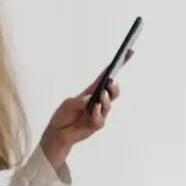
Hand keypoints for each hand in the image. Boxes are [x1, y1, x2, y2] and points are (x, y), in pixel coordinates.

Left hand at [39, 51, 129, 170]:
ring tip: (102, 94)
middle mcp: (98, 101)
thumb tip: (90, 99)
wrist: (57, 133)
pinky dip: (98, 114)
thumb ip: (79, 101)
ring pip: (108, 105)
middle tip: (111, 81)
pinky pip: (100, 119)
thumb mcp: (68, 104)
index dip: (116, 65)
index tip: (127, 53)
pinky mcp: (96, 125)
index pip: (105, 76)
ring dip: (105, 99)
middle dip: (114, 86)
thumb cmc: (63, 115)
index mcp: (91, 92)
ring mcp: (99, 114)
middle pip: (112, 91)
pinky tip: (95, 109)